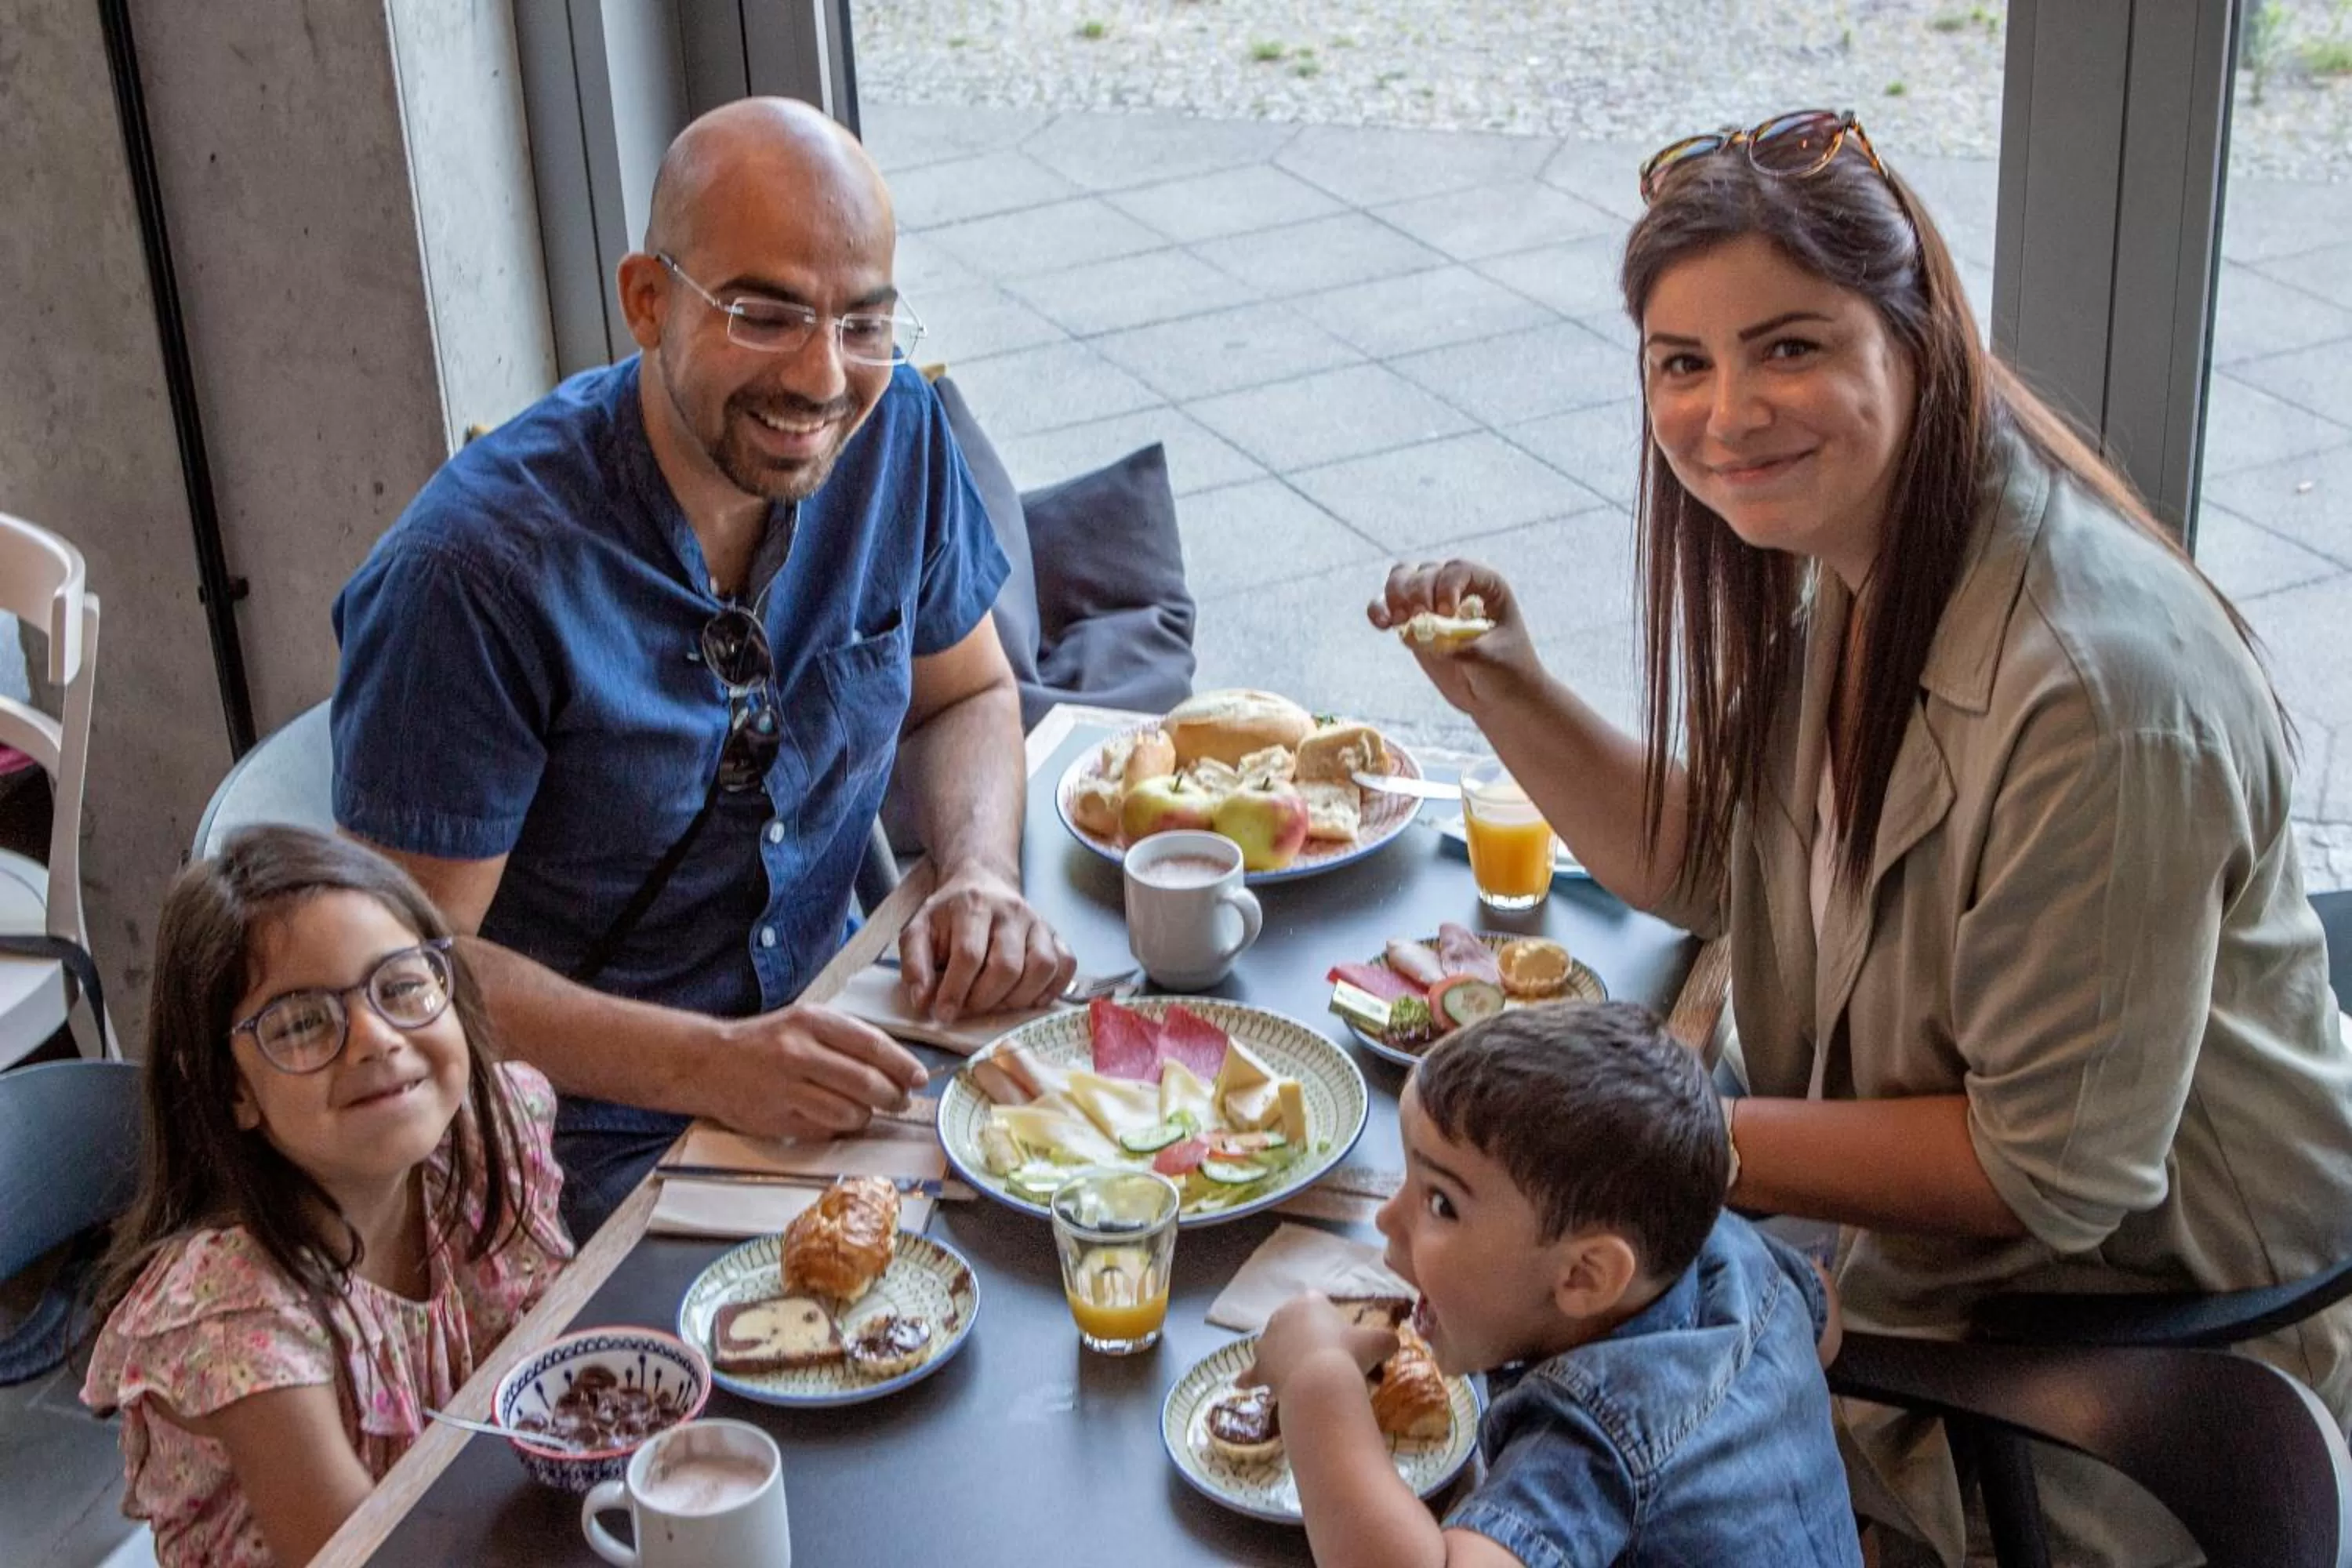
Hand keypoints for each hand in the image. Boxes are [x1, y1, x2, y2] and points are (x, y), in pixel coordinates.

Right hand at [703, 1004, 929, 1138]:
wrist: (708, 1063)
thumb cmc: (766, 1041)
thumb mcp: (805, 1021)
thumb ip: (848, 1039)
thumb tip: (898, 1065)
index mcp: (811, 1022)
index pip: (872, 1045)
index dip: (903, 1065)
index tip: (920, 1077)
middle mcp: (799, 1053)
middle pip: (867, 1082)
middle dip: (894, 1096)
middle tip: (901, 1100)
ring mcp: (786, 1089)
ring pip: (850, 1112)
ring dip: (867, 1116)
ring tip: (865, 1110)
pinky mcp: (777, 1120)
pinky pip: (826, 1130)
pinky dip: (839, 1127)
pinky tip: (834, 1117)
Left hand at [897, 863, 1074, 1022]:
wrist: (981, 884)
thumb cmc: (948, 915)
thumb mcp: (918, 931)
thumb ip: (915, 965)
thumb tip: (923, 1002)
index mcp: (973, 906)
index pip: (969, 955)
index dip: (956, 991)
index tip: (944, 1014)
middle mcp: (1011, 911)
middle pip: (1007, 966)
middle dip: (985, 999)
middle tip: (970, 1007)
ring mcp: (1037, 922)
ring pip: (1042, 967)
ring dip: (1018, 998)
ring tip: (997, 1003)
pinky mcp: (1055, 934)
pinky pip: (1066, 964)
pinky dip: (1052, 988)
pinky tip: (1028, 997)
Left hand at [1241, 1293, 1398, 1400]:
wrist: (1321, 1381)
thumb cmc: (1348, 1353)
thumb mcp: (1377, 1342)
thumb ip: (1387, 1339)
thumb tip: (1394, 1343)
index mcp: (1310, 1301)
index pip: (1317, 1302)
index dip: (1328, 1320)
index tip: (1339, 1339)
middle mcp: (1284, 1314)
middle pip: (1294, 1324)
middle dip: (1305, 1339)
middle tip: (1325, 1360)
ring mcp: (1267, 1339)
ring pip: (1274, 1346)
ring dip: (1282, 1355)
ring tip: (1299, 1373)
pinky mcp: (1260, 1364)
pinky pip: (1253, 1371)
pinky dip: (1251, 1377)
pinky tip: (1243, 1383)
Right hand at [1366, 559, 1544, 716]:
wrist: (1499, 698)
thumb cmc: (1508, 673)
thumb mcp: (1491, 660)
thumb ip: (1458, 646)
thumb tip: (1419, 635)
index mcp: (1486, 586)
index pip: (1458, 569)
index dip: (1447, 586)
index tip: (1448, 613)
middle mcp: (1457, 588)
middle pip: (1425, 571)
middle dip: (1416, 591)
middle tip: (1419, 616)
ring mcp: (1433, 604)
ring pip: (1402, 580)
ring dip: (1393, 595)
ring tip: (1396, 620)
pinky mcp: (1414, 625)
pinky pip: (1389, 608)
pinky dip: (1379, 611)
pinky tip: (1381, 625)